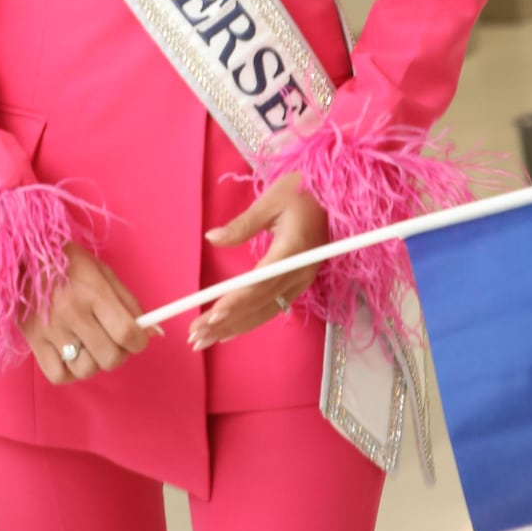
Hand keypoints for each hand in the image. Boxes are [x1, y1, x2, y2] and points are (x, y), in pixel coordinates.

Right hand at [21, 241, 160, 383]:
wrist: (22, 256)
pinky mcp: (33, 341)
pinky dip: (69, 371)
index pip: (127, 333)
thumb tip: (151, 333)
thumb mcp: (103, 273)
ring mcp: (51, 330)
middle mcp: (73, 313)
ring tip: (89, 346)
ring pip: (86, 370)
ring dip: (93, 362)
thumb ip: (129, 303)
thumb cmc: (68, 263)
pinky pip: (59, 375)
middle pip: (109, 357)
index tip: (137, 340)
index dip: (139, 342)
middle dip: (118, 354)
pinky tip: (70, 355)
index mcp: (94, 292)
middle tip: (112, 342)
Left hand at [188, 173, 327, 349]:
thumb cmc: (303, 190)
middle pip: (260, 304)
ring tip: (203, 340)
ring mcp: (302, 280)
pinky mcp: (299, 282)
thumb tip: (211, 238)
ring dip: (234, 327)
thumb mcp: (270, 200)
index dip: (237, 301)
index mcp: (293, 250)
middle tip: (196, 336)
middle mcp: (300, 272)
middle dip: (227, 322)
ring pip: (265, 311)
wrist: (335, 193)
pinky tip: (229, 332)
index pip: (260, 283)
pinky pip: (273, 307)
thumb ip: (241, 224)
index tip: (212, 315)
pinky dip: (250, 321)